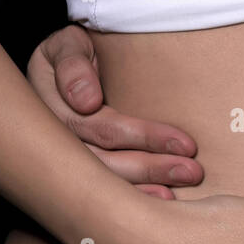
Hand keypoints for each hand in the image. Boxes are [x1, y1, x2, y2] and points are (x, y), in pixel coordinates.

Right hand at [27, 25, 201, 197]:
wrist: (63, 61)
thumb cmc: (69, 51)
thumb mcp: (66, 45)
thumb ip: (72, 65)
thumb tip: (86, 101)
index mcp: (51, 109)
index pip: (101, 127)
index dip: (142, 136)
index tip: (183, 143)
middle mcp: (56, 140)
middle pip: (105, 161)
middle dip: (152, 167)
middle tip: (193, 171)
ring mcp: (64, 156)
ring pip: (105, 178)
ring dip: (146, 185)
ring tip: (182, 185)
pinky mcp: (75, 167)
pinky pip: (103, 186)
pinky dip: (133, 194)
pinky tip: (161, 198)